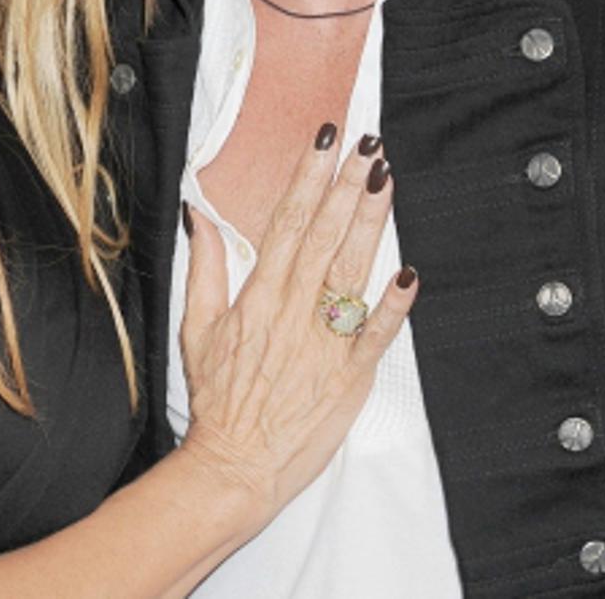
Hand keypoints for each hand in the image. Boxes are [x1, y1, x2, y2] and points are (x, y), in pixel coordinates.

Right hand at [178, 125, 415, 532]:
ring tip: (386, 181)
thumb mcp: (195, 327)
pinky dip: (392, 305)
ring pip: (350, 271)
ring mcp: (323, 342)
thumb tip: (200, 216)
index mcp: (257, 296)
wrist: (235, 463)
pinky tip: (408, 274)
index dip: (306, 178)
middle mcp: (292, 311)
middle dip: (346, 186)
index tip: (323, 141)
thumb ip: (205, 268)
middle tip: (368, 146)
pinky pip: (375, 334)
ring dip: (370, 224)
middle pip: (323, 236)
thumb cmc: (219, 399)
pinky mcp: (349, 374)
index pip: (285, 223)